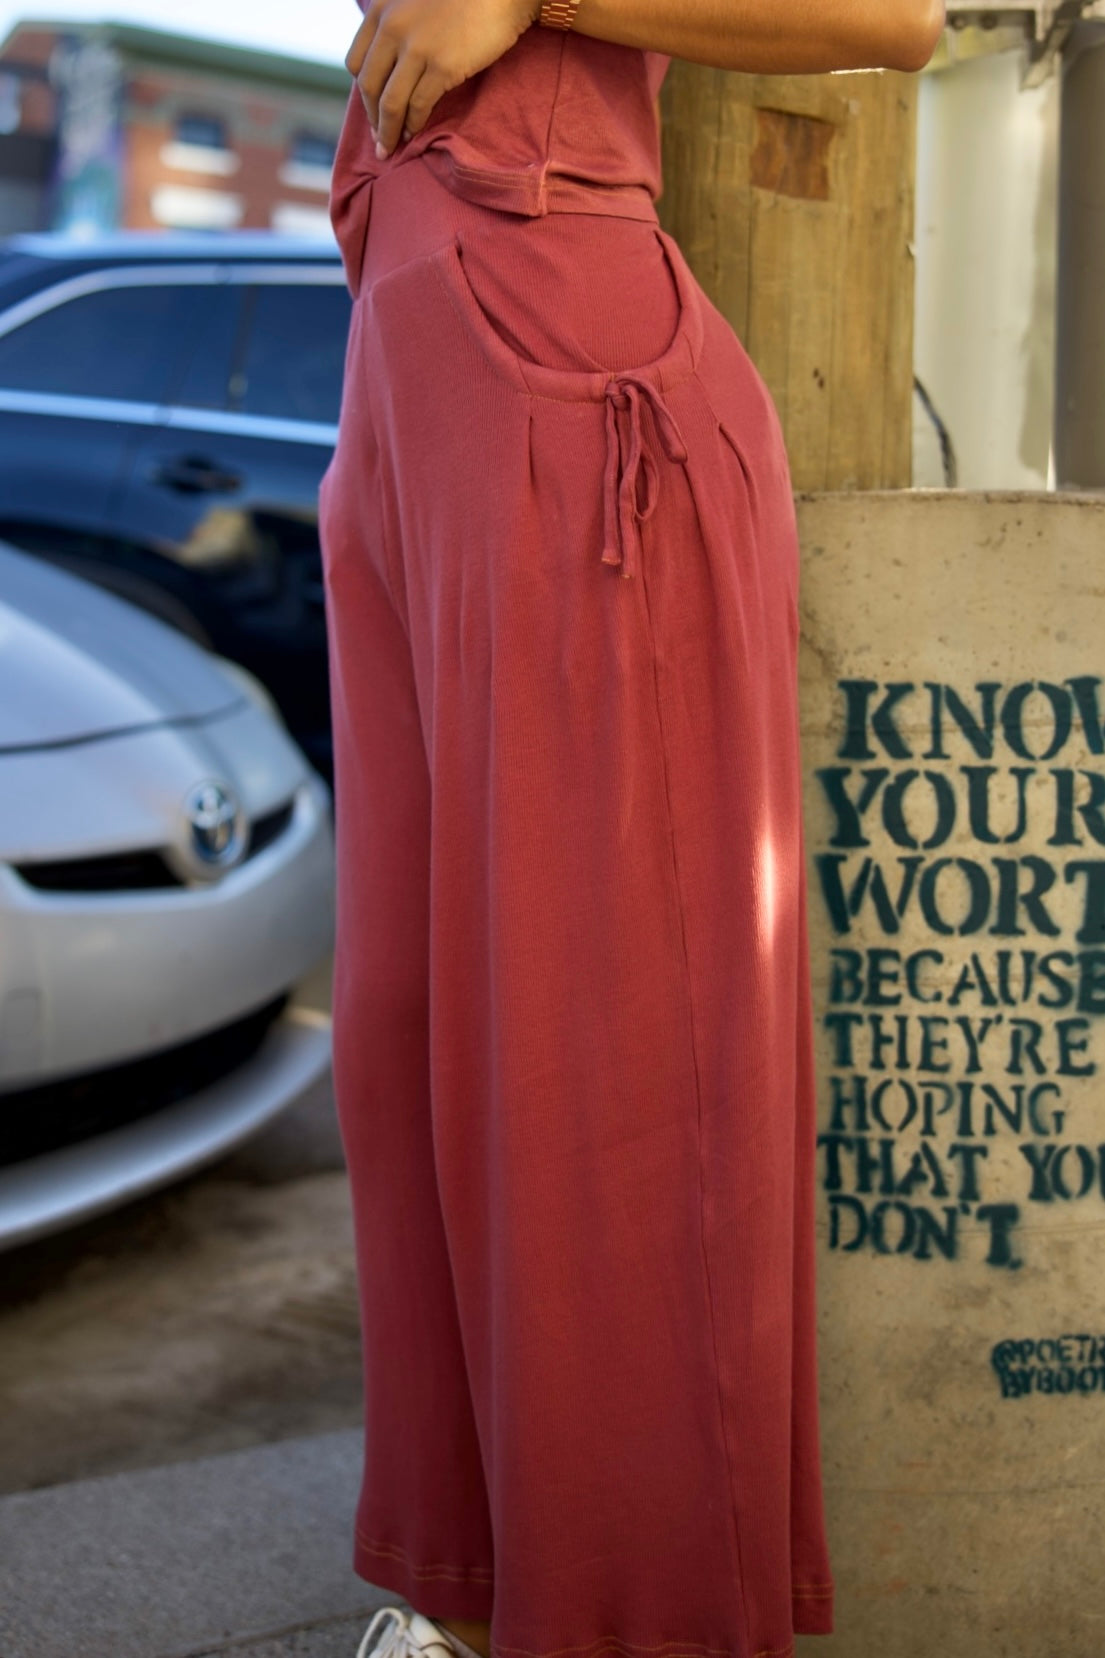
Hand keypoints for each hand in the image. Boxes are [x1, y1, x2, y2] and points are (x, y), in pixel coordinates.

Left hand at [346, 0, 542, 160]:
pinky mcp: (442, 66)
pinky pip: (418, 105)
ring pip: (390, 102)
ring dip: (388, 131)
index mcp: (382, 10)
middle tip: (379, 140)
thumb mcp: (415, 3)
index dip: (363, 93)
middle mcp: (393, 27)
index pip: (357, 62)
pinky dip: (413, 124)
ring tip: (390, 149)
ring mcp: (417, 47)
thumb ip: (399, 27)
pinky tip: (414, 134)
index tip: (372, 110)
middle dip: (372, 119)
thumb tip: (392, 67)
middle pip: (369, 86)